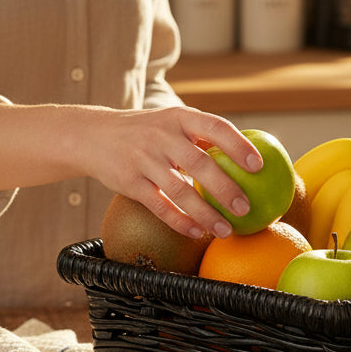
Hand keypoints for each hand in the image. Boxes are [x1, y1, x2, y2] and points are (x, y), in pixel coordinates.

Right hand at [0, 101, 263, 239]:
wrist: (92, 136)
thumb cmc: (145, 132)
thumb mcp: (170, 122)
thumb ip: (202, 135)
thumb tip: (249, 154)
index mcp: (178, 118)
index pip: (214, 127)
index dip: (238, 146)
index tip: (258, 165)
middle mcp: (161, 136)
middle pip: (200, 164)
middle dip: (226, 188)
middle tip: (246, 208)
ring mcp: (143, 160)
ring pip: (180, 191)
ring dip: (206, 214)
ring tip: (227, 230)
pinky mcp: (129, 183)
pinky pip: (159, 206)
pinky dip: (179, 222)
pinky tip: (196, 233)